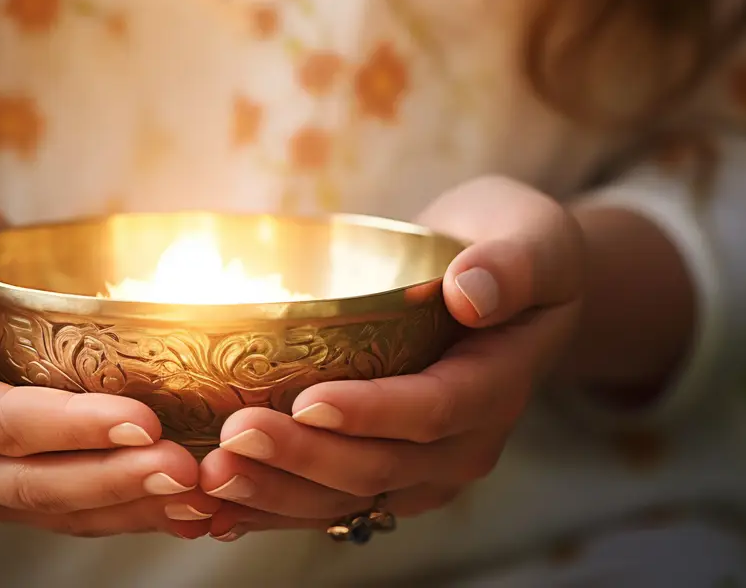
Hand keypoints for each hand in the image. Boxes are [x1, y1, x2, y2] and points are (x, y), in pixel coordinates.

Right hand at [0, 170, 216, 537]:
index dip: (67, 428)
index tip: (141, 418)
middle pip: (34, 482)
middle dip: (115, 480)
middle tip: (189, 469)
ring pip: (61, 507)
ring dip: (133, 507)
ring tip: (205, 496)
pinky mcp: (18, 471)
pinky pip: (76, 504)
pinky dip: (133, 510)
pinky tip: (194, 509)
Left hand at [199, 176, 584, 539]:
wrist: (505, 287)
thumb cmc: (515, 247)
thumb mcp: (533, 236)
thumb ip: (513, 263)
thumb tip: (471, 290)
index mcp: (498, 384)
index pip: (434, 409)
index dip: (373, 412)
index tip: (308, 401)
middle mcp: (463, 442)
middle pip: (379, 466)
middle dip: (304, 459)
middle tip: (234, 437)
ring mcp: (424, 467)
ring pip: (348, 498)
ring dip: (277, 494)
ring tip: (212, 478)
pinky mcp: (387, 472)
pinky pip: (330, 502)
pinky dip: (273, 508)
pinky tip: (218, 510)